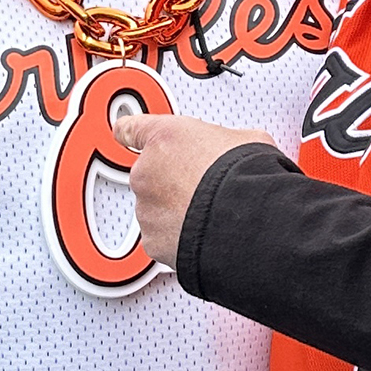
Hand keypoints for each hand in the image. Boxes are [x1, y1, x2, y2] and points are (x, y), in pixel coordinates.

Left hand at [116, 110, 273, 273]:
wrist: (246, 220)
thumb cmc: (243, 178)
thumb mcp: (244, 140)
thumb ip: (223, 142)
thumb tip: (236, 149)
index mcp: (164, 138)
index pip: (131, 129)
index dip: (130, 133)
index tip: (125, 134)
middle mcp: (145, 172)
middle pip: (151, 175)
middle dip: (174, 181)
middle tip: (206, 185)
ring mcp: (146, 209)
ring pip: (157, 209)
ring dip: (178, 210)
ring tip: (210, 211)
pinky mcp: (153, 241)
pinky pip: (164, 237)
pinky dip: (180, 237)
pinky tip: (206, 232)